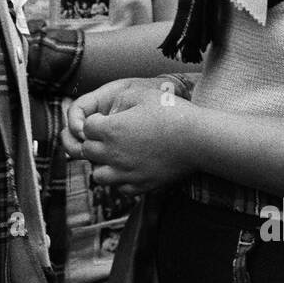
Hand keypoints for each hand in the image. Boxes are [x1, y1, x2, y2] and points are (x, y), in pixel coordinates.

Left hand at [62, 78, 194, 193]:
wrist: (197, 139)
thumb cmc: (172, 112)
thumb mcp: (142, 94)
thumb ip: (119, 100)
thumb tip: (109, 111)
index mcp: (110, 129)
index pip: (86, 127)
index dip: (95, 121)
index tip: (107, 119)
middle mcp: (113, 154)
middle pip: (88, 151)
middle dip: (95, 142)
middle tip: (112, 136)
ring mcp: (125, 173)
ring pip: (98, 175)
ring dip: (102, 165)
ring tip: (116, 156)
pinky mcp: (140, 185)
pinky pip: (119, 188)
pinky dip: (120, 180)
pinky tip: (131, 169)